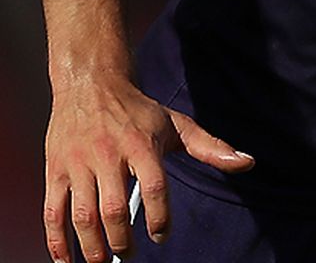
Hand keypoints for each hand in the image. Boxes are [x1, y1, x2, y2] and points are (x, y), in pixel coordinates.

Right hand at [44, 74, 253, 262]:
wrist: (92, 84)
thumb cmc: (139, 111)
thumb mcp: (176, 125)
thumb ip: (210, 147)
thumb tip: (248, 162)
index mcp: (142, 143)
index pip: (154, 186)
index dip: (159, 217)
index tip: (162, 234)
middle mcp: (108, 153)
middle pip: (113, 209)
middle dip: (122, 241)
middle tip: (130, 254)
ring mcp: (78, 163)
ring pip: (82, 216)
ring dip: (91, 248)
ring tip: (103, 262)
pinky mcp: (55, 171)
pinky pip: (53, 213)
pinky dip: (56, 242)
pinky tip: (66, 261)